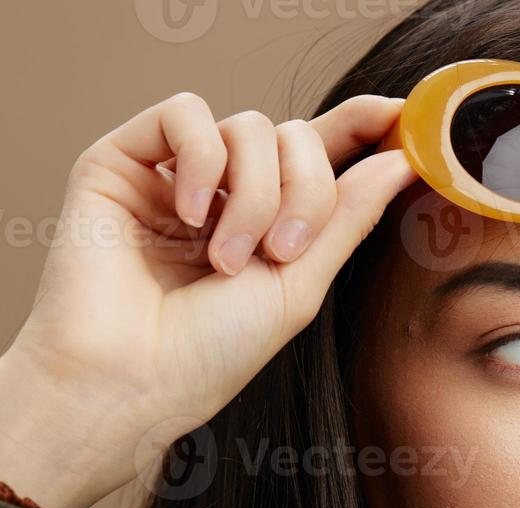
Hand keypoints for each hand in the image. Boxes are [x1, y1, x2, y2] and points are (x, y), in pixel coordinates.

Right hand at [0, 92, 415, 507]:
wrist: (128, 383)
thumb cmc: (207, 355)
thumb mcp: (300, 285)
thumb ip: (347, 217)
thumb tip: (400, 161)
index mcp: (262, 224)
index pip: (315, 157)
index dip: (358, 128)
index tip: (398, 117)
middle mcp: (219, 195)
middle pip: (292, 137)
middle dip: (303, 191)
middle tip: (281, 254)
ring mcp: (170, 176)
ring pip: (247, 126)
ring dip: (256, 192)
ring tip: (227, 258)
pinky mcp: (119, 161)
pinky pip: (183, 112)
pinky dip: (202, 159)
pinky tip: (190, 214)